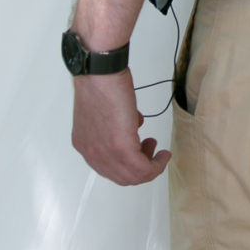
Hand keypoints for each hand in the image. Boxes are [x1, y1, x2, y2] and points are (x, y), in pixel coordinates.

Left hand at [71, 67, 170, 185]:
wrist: (100, 73)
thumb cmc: (101, 82)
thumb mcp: (105, 110)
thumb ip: (114, 125)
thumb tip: (130, 125)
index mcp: (85, 144)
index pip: (108, 167)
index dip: (127, 162)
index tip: (140, 150)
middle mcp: (92, 154)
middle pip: (121, 176)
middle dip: (140, 166)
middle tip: (149, 150)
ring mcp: (106, 154)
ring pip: (132, 177)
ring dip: (150, 167)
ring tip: (154, 147)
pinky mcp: (121, 149)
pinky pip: (143, 170)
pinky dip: (157, 166)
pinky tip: (163, 155)